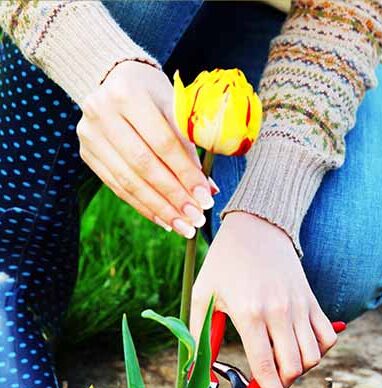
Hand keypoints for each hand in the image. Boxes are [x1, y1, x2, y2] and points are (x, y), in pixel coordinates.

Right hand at [77, 61, 212, 237]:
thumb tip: (208, 190)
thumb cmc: (156, 95)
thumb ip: (191, 145)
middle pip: (143, 165)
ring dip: (159, 208)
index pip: (162, 143)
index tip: (206, 198)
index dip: (185, 173)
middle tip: (196, 218)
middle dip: (173, 196)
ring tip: (183, 226)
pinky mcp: (86, 153)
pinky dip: (142, 205)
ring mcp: (90, 134)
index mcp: (128, 94)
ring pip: (128, 180)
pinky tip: (164, 219)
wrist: (116, 79)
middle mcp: (101, 112)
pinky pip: (117, 186)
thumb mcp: (176, 108)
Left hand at [190, 213, 337, 387]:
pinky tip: (301, 347)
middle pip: (294, 367)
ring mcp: (300, 306)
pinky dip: (319, 350)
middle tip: (266, 383)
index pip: (267, 366)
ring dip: (299, 369)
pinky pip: (328, 337)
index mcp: (250, 313)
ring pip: (313, 356)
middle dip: (283, 385)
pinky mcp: (313, 301)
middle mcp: (280, 311)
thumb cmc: (225, 263)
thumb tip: (199, 379)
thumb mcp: (203, 297)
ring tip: (280, 362)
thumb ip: (200, 339)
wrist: (257, 227)